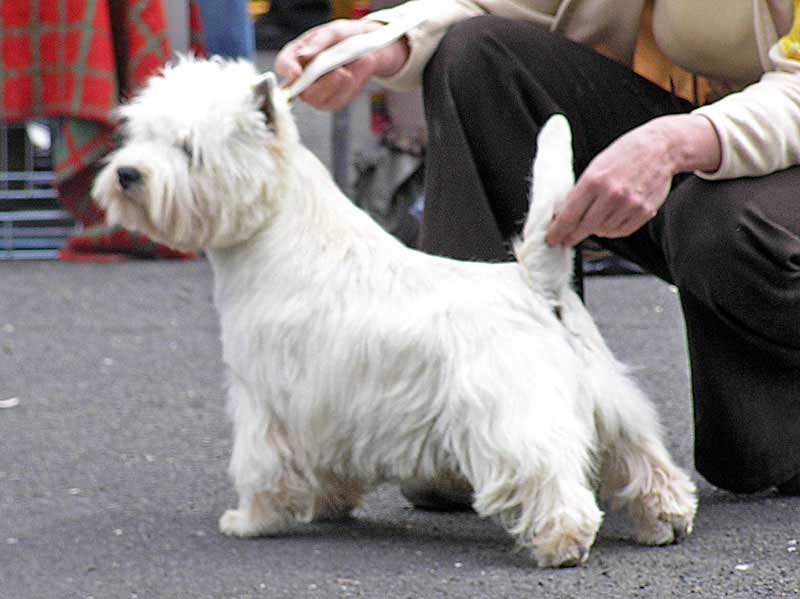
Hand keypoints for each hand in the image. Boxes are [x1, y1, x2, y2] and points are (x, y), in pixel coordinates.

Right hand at [274, 19, 408, 109]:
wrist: (367, 47)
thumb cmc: (344, 37)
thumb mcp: (334, 31)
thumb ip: (318, 42)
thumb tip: (303, 55)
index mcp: (296, 55)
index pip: (282, 65)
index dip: (288, 69)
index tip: (297, 72)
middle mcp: (302, 76)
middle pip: (300, 90)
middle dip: (320, 82)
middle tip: (338, 70)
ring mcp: (316, 92)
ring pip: (318, 99)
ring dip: (336, 84)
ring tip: (349, 67)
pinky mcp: (331, 101)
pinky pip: (336, 101)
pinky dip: (348, 88)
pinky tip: (353, 74)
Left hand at [545, 115, 721, 246]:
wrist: (661, 148)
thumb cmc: (625, 154)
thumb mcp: (595, 166)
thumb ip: (580, 190)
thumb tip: (563, 213)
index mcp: (593, 180)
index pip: (568, 215)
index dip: (557, 231)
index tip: (552, 238)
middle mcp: (611, 194)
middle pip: (584, 227)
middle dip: (572, 236)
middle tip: (566, 238)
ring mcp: (629, 204)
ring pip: (602, 231)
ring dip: (594, 230)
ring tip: (594, 220)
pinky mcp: (644, 211)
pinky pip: (621, 231)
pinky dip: (612, 230)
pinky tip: (609, 221)